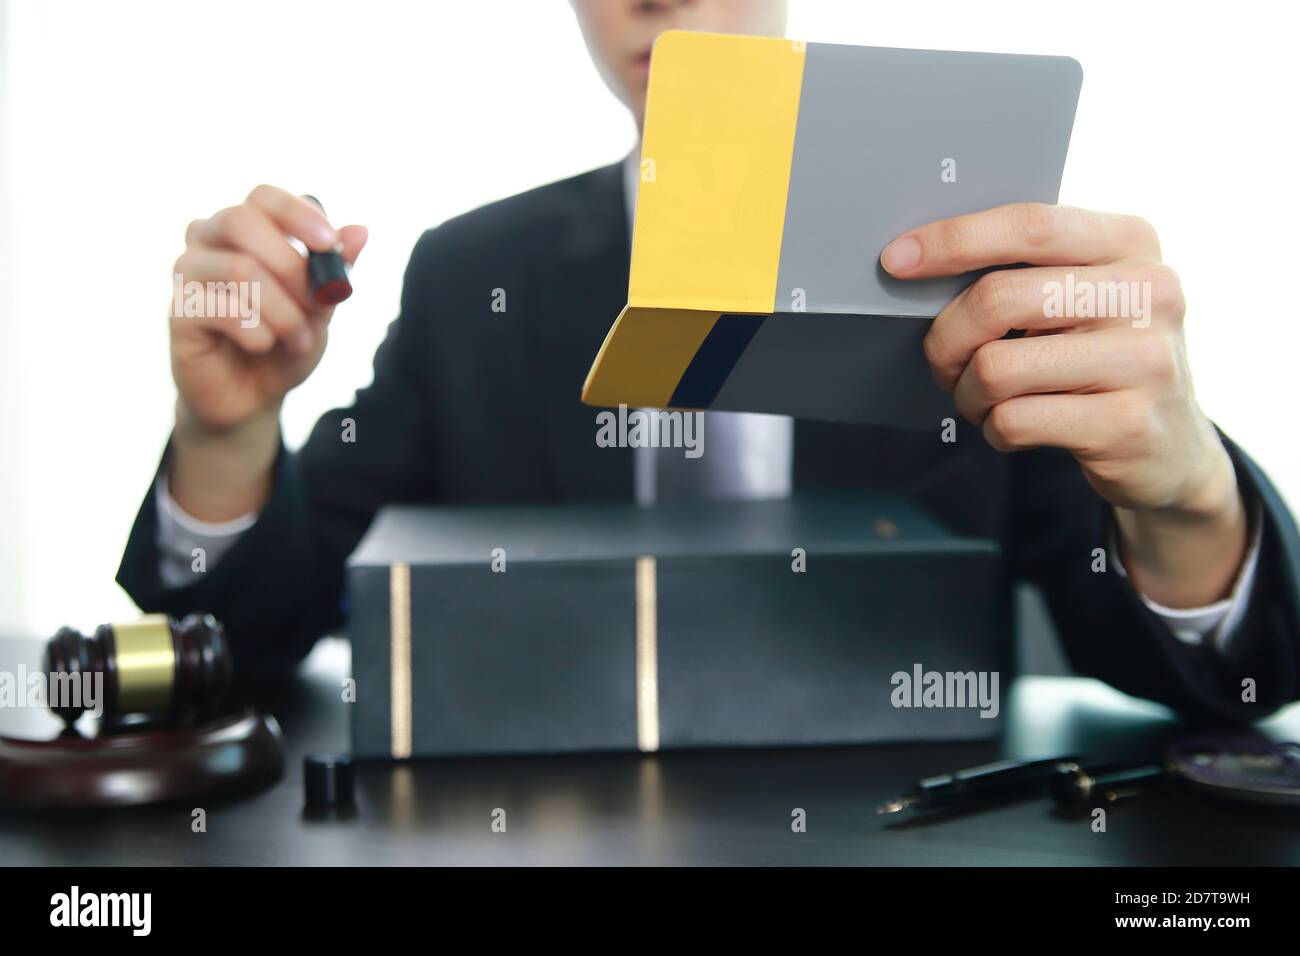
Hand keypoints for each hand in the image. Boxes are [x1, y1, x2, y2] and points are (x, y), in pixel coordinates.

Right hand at [170, 184, 367, 432]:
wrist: (254, 397)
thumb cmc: (284, 342)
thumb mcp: (319, 308)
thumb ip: (335, 271)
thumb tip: (361, 230)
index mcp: (244, 230)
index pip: (263, 197)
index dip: (298, 214)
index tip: (330, 244)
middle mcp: (207, 241)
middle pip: (240, 220)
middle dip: (290, 265)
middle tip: (317, 303)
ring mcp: (188, 274)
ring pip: (239, 268)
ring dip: (283, 311)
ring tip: (299, 340)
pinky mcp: (178, 312)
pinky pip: (222, 308)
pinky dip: (258, 332)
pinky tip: (264, 346)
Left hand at [883, 203, 1246, 606]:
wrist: (1170, 449)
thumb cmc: (1097, 359)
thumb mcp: (1084, 297)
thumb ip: (1027, 271)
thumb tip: (920, 262)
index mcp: (1131, 242)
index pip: (1028, 225)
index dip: (952, 240)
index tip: (895, 260)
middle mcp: (1150, 292)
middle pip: (998, 299)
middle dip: (946, 338)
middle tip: (942, 362)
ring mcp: (1146, 360)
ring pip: (996, 368)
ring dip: (968, 393)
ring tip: (985, 400)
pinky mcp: (1127, 425)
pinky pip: (1014, 421)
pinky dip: (994, 430)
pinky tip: (1015, 427)